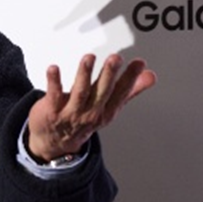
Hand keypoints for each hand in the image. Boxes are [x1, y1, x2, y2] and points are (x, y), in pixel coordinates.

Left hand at [26, 53, 156, 162]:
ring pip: (79, 92)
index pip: (121, 92)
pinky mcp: (51, 110)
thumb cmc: (83, 119)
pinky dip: (54, 82)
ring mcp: (71, 113)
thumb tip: (150, 76)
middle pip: (101, 92)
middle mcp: (90, 112)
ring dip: (84, 74)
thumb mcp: (110, 107)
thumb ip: (131, 89)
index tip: (139, 63)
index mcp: (106, 111)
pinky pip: (53, 95)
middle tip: (116, 58)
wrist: (55, 143)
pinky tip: (54, 68)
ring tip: (89, 58)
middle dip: (109, 74)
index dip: (130, 78)